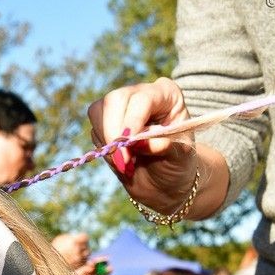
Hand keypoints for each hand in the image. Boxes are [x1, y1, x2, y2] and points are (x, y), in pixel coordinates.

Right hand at [86, 78, 199, 213]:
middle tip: (123, 160)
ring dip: (108, 142)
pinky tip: (122, 159)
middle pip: (114, 100)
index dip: (133, 121)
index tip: (129, 145)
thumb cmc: (177, 163)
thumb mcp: (180, 155)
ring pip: (98, 112)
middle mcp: (141, 93)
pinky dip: (104, 149)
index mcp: (166, 93)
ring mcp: (121, 106)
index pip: (142, 99)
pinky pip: (94, 130)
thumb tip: (141, 143)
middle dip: (113, 131)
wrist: (164, 180)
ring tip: (127, 162)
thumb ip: (164, 146)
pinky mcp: (105, 121)